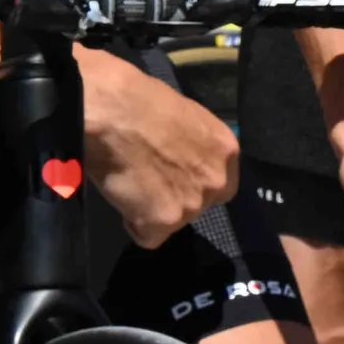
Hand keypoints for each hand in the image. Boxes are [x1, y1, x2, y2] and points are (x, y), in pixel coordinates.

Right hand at [77, 53, 242, 248]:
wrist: (116, 116)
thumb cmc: (143, 105)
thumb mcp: (188, 122)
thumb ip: (195, 149)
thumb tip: (184, 158)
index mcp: (227, 151)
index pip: (221, 184)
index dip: (195, 185)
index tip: (175, 180)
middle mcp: (217, 180)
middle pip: (199, 205)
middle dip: (176, 199)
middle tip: (149, 182)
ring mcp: (192, 204)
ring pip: (174, 222)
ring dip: (154, 212)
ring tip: (133, 186)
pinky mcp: (163, 221)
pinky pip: (149, 237)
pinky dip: (134, 224)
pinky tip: (124, 199)